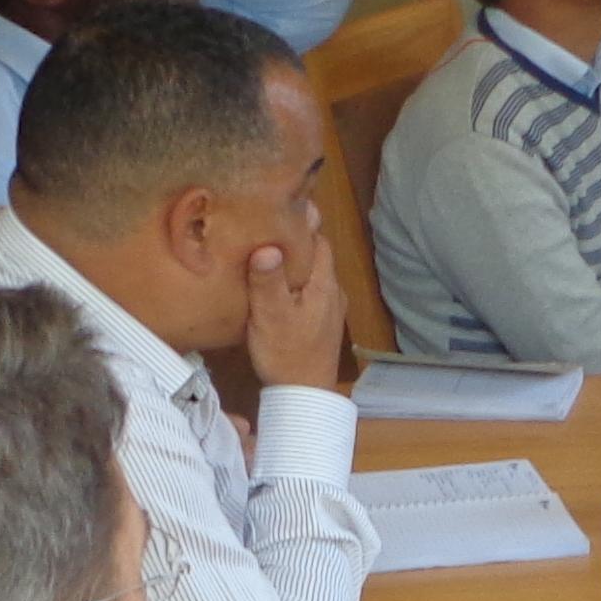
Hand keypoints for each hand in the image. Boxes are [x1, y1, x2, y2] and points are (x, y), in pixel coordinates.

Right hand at [240, 219, 349, 392]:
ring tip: (267, 248)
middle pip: (316, 254)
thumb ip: (268, 280)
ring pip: (312, 273)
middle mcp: (333, 292)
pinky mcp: (321, 324)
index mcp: (324, 283)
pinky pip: (309, 290)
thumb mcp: (271, 315)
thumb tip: (268, 245)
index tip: (281, 205)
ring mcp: (329, 309)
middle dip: (296, 238)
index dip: (303, 221)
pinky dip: (295, 281)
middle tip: (267, 222)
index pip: (319, 239)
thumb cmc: (286, 354)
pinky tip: (275, 284)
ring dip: (294, 261)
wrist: (304, 396)